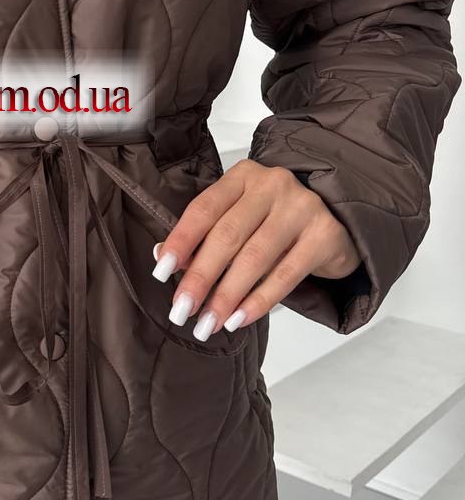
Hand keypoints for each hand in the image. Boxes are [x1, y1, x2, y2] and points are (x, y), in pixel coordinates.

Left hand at [151, 159, 360, 340]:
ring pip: (255, 258)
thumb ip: (205, 235)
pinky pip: (286, 275)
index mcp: (243, 176)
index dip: (182, 241)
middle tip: (182, 309)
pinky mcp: (325, 235)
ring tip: (208, 323)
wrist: (338, 220)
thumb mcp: (239, 218)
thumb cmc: (276, 222)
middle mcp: (272, 185)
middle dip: (200, 277)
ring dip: (227, 295)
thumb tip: (163, 258)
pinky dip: (259, 301)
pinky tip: (239, 318)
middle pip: (228, 235)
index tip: (161, 271)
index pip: (204, 208)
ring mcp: (302, 207)